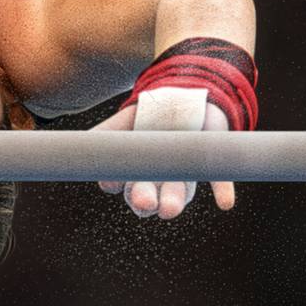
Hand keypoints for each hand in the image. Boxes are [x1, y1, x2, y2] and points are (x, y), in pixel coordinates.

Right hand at [92, 96, 235, 219]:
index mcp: (139, 171)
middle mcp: (162, 177)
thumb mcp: (123, 122)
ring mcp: (185, 170)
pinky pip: (217, 178)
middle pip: (152, 195)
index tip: (112, 182)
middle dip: (146, 200)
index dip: (121, 186)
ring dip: (175, 201)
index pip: (128, 186)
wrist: (185, 95)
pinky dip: (222, 190)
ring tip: (169, 210)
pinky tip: (225, 203)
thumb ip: (103, 137)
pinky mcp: (209, 161)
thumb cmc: (151, 115)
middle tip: (145, 204)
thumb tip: (81, 148)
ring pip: (180, 191)